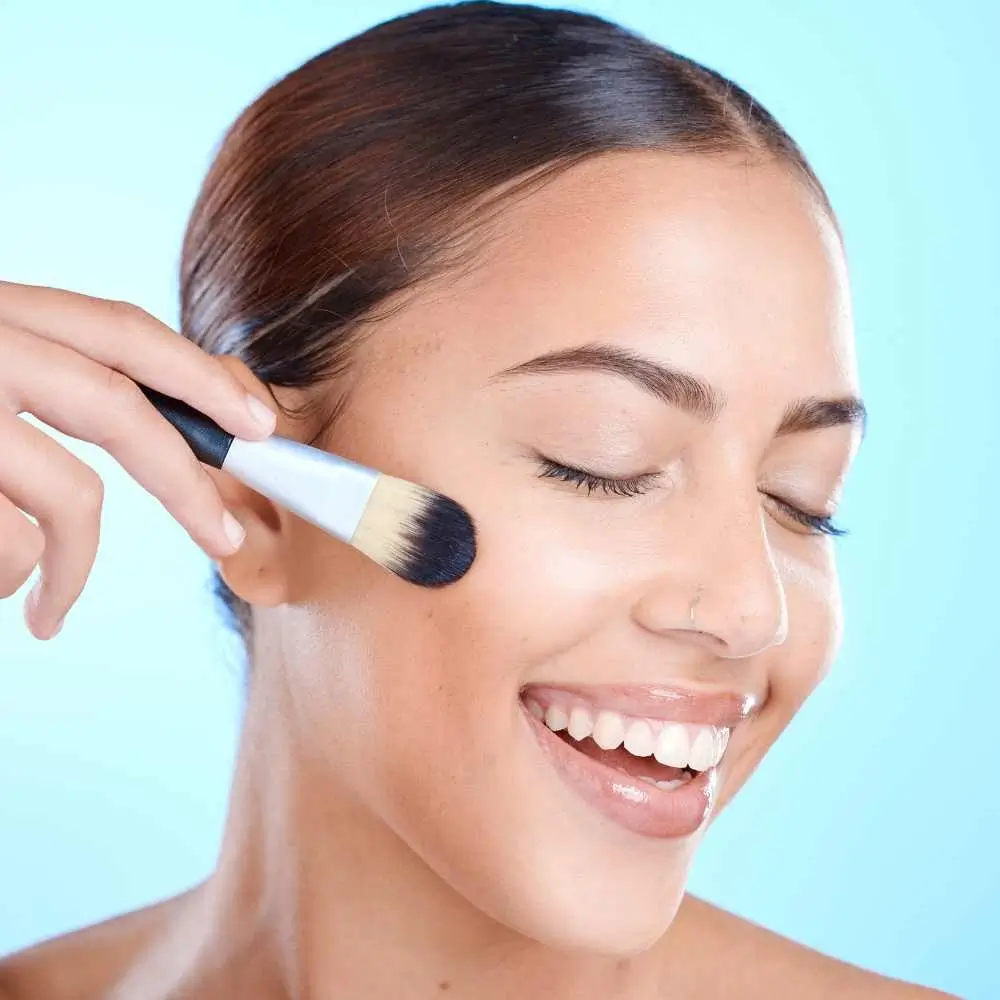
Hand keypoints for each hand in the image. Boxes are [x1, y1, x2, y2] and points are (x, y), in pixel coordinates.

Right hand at [0, 281, 276, 638]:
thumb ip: (46, 387)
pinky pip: (12, 548)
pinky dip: (14, 583)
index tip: (261, 423)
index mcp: (4, 314)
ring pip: (71, 496)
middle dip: (187, 483)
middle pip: (120, 409)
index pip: (122, 329)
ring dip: (74, 568)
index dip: (200, 376)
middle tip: (227, 540)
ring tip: (49, 609)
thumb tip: (161, 441)